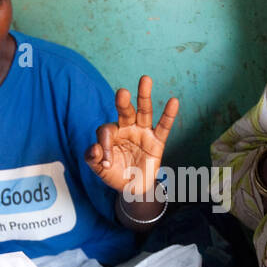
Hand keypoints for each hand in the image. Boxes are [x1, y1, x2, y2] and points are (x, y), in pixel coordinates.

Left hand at [85, 76, 178, 197]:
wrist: (132, 187)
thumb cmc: (115, 174)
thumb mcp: (100, 169)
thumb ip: (93, 158)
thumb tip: (94, 149)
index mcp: (112, 133)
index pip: (107, 131)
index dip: (105, 145)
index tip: (106, 162)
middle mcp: (127, 128)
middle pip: (125, 111)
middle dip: (123, 102)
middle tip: (122, 92)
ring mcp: (143, 132)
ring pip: (144, 112)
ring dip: (144, 96)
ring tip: (145, 79)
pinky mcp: (157, 141)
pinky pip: (164, 127)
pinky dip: (169, 115)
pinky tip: (173, 101)